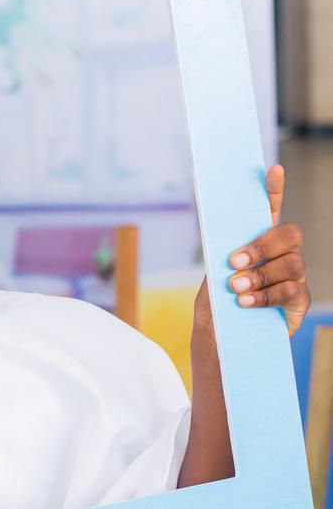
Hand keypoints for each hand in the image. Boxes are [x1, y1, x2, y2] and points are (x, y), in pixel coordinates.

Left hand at [193, 164, 309, 346]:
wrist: (220, 339)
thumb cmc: (216, 303)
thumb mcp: (211, 277)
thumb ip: (220, 258)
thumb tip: (226, 246)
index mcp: (258, 241)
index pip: (271, 209)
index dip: (273, 189)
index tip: (272, 170)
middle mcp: (282, 254)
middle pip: (290, 234)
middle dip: (262, 245)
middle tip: (234, 262)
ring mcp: (294, 277)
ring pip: (291, 263)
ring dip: (260, 275)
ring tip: (235, 289)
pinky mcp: (298, 302)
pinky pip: (292, 290)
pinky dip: (266, 295)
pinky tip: (245, 303)